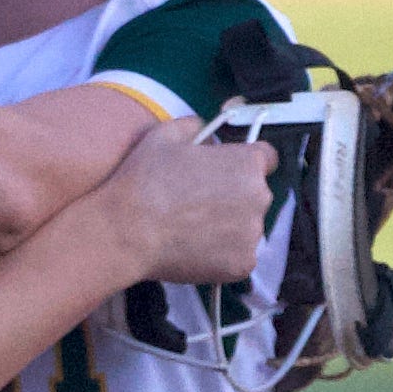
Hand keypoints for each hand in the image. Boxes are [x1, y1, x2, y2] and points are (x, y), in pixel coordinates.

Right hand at [97, 114, 275, 285]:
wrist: (126, 233)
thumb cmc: (144, 181)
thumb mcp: (164, 135)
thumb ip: (194, 126)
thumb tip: (202, 129)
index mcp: (247, 162)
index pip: (266, 158)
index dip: (243, 164)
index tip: (226, 173)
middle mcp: (259, 196)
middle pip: (256, 195)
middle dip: (234, 198)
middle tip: (198, 205)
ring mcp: (253, 234)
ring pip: (246, 228)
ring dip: (228, 228)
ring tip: (192, 231)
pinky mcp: (242, 265)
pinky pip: (238, 258)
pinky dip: (221, 257)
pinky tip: (193, 250)